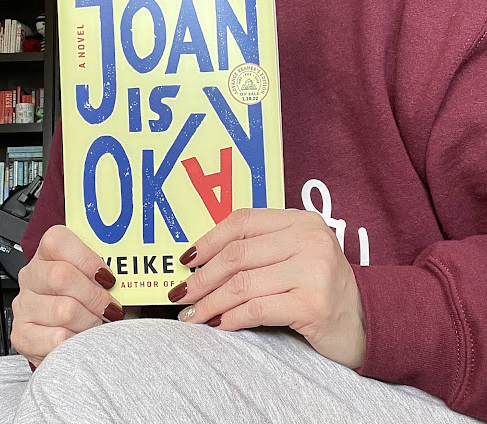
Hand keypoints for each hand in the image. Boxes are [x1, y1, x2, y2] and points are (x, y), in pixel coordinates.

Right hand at [11, 225, 123, 367]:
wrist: (76, 341)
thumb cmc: (91, 303)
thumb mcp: (100, 279)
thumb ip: (111, 269)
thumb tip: (134, 267)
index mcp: (48, 254)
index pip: (57, 241)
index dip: (87, 259)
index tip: (108, 277)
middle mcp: (32, 276)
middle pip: (61, 276)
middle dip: (94, 296)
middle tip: (111, 308)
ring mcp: (24, 305)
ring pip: (62, 310)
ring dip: (90, 321)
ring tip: (99, 325)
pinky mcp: (22, 335)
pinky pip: (55, 338)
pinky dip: (77, 341)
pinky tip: (82, 339)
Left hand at [169, 208, 365, 368]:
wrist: (366, 322)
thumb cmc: (319, 286)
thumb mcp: (295, 254)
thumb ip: (259, 248)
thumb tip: (199, 260)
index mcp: (301, 220)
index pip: (243, 221)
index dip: (208, 240)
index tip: (185, 259)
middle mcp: (309, 239)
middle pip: (238, 253)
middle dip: (202, 277)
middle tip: (180, 294)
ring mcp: (314, 270)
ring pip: (243, 283)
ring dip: (210, 302)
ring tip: (193, 315)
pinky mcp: (313, 304)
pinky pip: (257, 309)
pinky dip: (231, 318)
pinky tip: (220, 325)